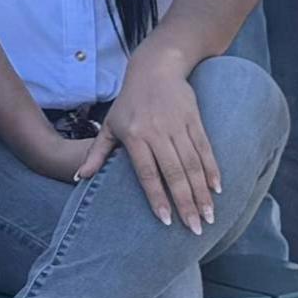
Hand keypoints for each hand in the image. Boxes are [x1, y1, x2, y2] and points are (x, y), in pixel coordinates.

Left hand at [81, 55, 221, 230]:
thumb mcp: (109, 125)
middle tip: (195, 229)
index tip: (167, 221)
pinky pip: (205, 149)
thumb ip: (97, 153)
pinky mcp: (194, 120)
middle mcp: (157, 132)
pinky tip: (217, 189)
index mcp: (134, 136)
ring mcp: (178, 126)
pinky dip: (213, 170)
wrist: (156, 68)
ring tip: (209, 216)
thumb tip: (79, 178)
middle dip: (186, 203)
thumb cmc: (129, 101)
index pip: (147, 173)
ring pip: (193, 164)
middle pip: (174, 173)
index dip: (157, 197)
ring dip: (202, 192)